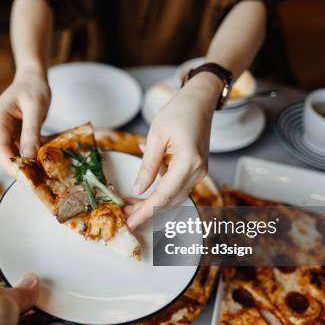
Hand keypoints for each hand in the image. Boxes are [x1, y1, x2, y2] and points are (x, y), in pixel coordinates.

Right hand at [0, 69, 50, 175]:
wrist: (32, 77)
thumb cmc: (34, 88)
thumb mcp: (35, 108)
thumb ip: (31, 132)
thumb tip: (29, 156)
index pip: (0, 148)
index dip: (10, 165)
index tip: (24, 178)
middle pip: (4, 153)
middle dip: (19, 167)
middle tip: (36, 181)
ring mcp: (3, 130)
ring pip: (13, 153)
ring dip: (27, 163)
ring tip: (42, 175)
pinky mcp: (12, 133)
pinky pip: (20, 148)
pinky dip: (31, 154)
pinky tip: (44, 161)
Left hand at [125, 72, 222, 229]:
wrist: (199, 101)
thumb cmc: (179, 111)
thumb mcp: (156, 136)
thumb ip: (148, 165)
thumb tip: (138, 189)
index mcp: (188, 162)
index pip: (164, 195)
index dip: (146, 212)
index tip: (131, 222)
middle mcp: (197, 171)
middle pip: (170, 200)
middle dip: (147, 210)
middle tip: (125, 214)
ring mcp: (199, 171)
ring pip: (173, 196)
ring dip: (152, 202)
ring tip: (130, 203)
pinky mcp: (195, 169)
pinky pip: (176, 185)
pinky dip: (159, 189)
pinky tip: (144, 182)